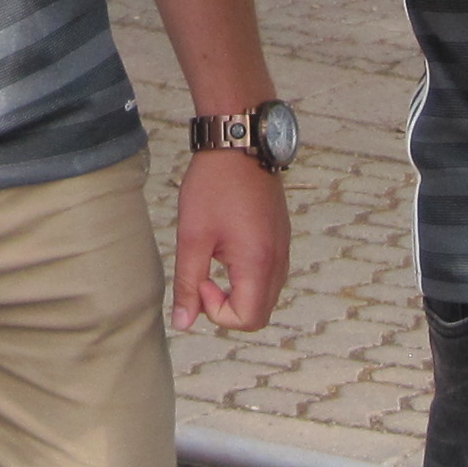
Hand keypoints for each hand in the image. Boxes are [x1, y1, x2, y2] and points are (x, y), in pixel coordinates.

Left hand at [171, 146, 289, 331]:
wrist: (238, 143)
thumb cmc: (213, 186)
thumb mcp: (192, 236)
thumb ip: (188, 283)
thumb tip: (183, 323)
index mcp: (258, 263)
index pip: (247, 319)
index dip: (217, 311)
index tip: (201, 279)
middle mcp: (279, 261)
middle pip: (260, 313)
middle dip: (228, 306)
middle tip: (204, 275)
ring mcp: (284, 249)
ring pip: (266, 296)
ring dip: (238, 292)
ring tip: (213, 259)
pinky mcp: (281, 237)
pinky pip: (270, 275)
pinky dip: (249, 277)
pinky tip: (227, 248)